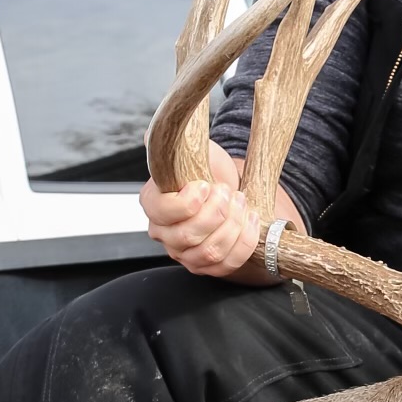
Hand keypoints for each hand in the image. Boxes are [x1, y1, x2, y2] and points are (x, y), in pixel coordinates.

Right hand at [141, 141, 264, 278]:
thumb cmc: (204, 168)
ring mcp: (183, 253)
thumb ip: (169, 141)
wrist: (224, 186)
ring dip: (233, 226)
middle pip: (188, 236)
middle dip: (217, 212)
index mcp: (152, 202)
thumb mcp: (187, 148)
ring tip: (241, 202)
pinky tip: (251, 220)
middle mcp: (163, 232)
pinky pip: (226, 265)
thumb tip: (150, 136)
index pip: (163, 212)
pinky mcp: (206, 265)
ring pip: (209, 253)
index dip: (188, 202)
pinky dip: (245, 242)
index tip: (206, 185)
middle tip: (229, 192)